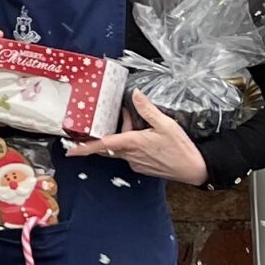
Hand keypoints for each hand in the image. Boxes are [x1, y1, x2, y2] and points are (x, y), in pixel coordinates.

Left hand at [65, 91, 207, 186]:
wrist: (195, 169)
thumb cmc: (181, 148)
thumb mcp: (166, 124)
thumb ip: (147, 109)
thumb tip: (135, 95)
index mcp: (132, 143)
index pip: (103, 145)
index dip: (84, 148)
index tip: (70, 151)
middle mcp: (130, 156)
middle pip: (110, 144)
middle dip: (110, 131)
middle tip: (121, 118)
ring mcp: (136, 163)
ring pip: (120, 148)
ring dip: (124, 135)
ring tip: (139, 122)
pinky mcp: (142, 167)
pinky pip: (130, 154)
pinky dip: (132, 143)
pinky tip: (145, 136)